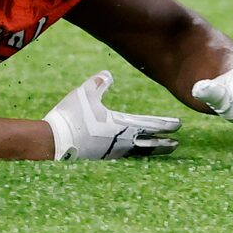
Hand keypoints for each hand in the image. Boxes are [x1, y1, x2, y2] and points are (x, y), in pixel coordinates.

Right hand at [44, 71, 180, 160]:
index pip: (150, 125)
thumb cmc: (70, 116)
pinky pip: (125, 157)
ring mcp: (111, 152)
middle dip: (163, 143)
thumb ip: (98, 83)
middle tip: (177, 144)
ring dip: (152, 151)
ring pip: (138, 153)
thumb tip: (108, 74)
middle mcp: (120, 141)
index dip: (165, 125)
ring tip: (162, 151)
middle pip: (149, 143)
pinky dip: (136, 155)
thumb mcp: (84, 93)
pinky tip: (135, 154)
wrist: (53, 142)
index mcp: (120, 125)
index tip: (179, 125)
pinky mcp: (102, 159)